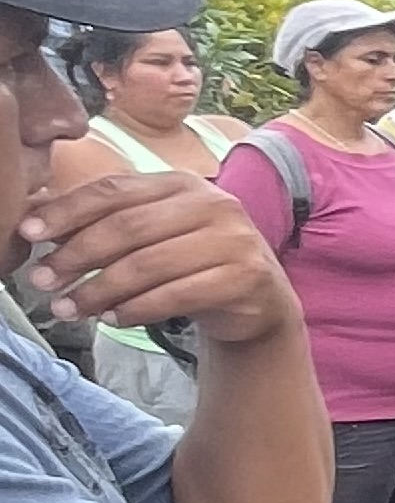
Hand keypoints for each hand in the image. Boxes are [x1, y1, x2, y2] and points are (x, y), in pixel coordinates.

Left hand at [15, 169, 298, 344]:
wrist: (259, 299)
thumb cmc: (192, 262)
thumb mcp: (152, 233)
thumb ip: (105, 222)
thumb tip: (35, 221)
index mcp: (182, 183)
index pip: (115, 190)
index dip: (67, 211)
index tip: (28, 234)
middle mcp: (213, 203)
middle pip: (128, 227)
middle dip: (76, 255)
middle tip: (42, 280)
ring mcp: (234, 240)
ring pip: (149, 264)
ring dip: (99, 290)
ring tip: (68, 309)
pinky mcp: (246, 277)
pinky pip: (177, 295)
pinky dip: (137, 309)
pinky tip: (111, 319)